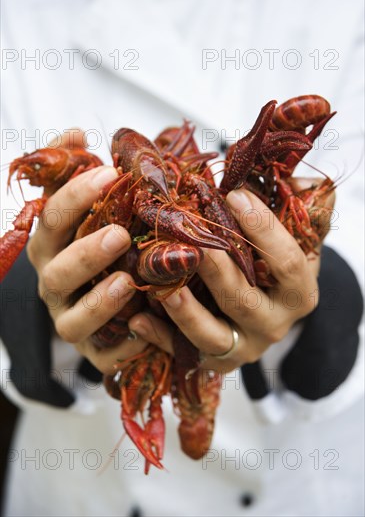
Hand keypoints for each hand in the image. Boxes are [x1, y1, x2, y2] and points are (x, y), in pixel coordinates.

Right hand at [27, 131, 147, 374]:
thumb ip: (78, 171)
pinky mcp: (94, 352)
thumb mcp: (91, 208)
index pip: (52, 218)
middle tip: (118, 234)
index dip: (75, 196)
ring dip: (99, 301)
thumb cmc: (99, 246)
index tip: (109, 173)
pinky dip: (122, 346)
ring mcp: (71, 319)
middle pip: (57, 271)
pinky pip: (104, 355)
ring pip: (73, 318)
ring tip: (128, 283)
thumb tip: (76, 132)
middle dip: (85, 253)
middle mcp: (55, 284)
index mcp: (52, 246)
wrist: (102, 301)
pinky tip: (144, 333)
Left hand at [128, 179, 335, 372]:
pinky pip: (183, 354)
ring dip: (186, 312)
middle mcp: (274, 324)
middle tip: (192, 241)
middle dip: (218, 271)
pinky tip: (137, 319)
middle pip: (245, 302)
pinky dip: (159, 338)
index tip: (235, 195)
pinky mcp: (213, 360)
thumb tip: (291, 176)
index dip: (265, 230)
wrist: (268, 306)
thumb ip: (292, 208)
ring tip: (161, 288)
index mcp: (299, 292)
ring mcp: (243, 347)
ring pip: (213, 337)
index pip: (288, 263)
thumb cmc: (272, 262)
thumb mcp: (292, 237)